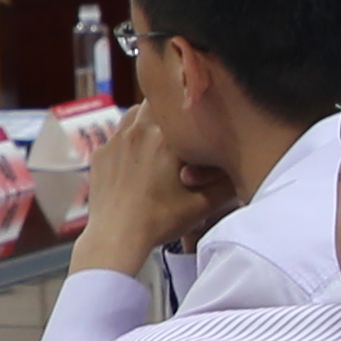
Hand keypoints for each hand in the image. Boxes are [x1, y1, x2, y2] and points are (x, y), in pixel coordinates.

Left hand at [69, 91, 232, 279]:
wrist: (116, 237)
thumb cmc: (159, 221)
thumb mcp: (202, 205)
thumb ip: (226, 184)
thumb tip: (240, 167)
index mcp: (165, 138)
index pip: (178, 103)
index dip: (187, 107)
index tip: (194, 117)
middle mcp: (138, 131)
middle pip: (154, 102)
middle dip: (166, 111)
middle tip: (177, 129)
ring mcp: (115, 141)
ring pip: (133, 115)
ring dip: (145, 122)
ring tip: (157, 142)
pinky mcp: (100, 155)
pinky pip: (116, 136)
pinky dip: (126, 142)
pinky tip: (134, 162)